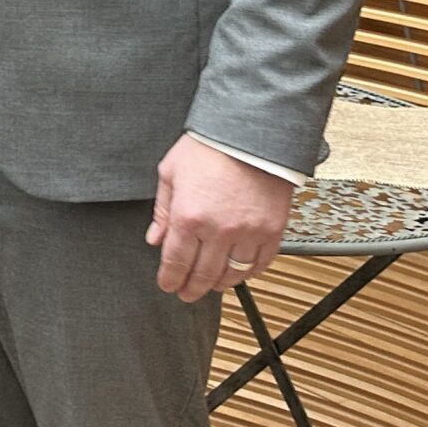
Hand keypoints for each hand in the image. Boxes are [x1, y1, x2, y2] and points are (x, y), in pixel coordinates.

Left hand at [148, 136, 295, 301]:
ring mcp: (248, 232)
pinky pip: (260, 264)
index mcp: (189, 217)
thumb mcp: (171, 173)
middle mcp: (219, 230)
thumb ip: (162, 211)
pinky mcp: (272, 230)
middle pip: (203, 274)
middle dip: (191, 289)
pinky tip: (238, 273)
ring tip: (211, 285)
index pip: (176, 262)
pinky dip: (248, 273)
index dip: (169, 279)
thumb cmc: (209, 147)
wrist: (251, 132)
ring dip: (219, 284)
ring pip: (232, 274)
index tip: (168, 285)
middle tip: (186, 293)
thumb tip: (155, 239)